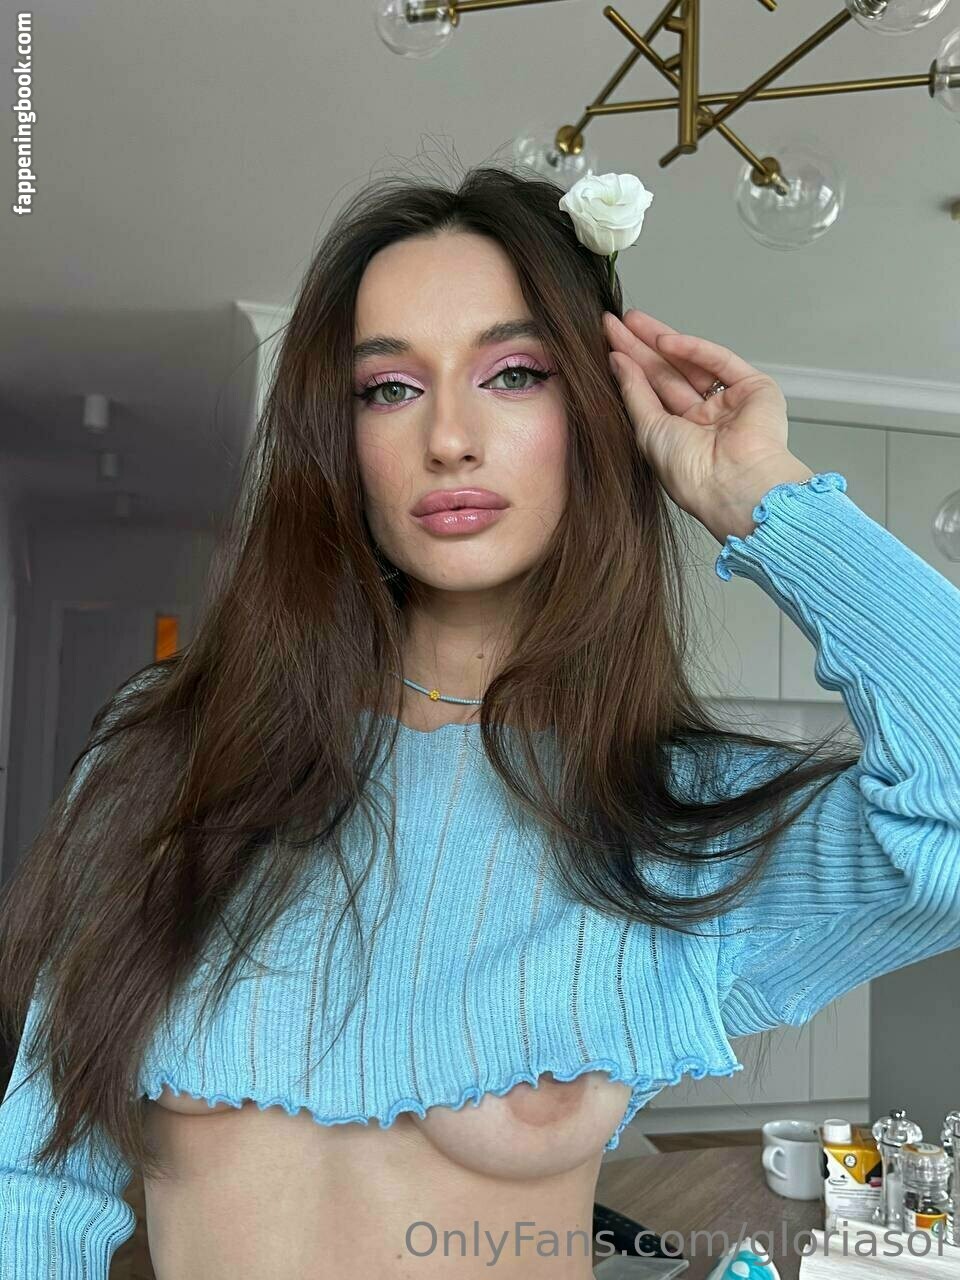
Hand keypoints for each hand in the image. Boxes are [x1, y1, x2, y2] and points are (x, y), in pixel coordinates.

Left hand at [603, 308, 800, 522]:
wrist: (730, 484)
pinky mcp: (755, 389)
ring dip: (662, 340)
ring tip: (631, 321)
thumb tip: (617, 360)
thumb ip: (633, 391)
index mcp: (681, 436)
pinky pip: (719, 361)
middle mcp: (706, 420)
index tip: (607, 342)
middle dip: (641, 347)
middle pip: (668, 373)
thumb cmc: (690, 474)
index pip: (651, 392)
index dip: (630, 366)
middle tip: (614, 322)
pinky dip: (693, 348)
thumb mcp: (648, 429)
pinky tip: (664, 339)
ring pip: (691, 362)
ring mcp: (731, 403)